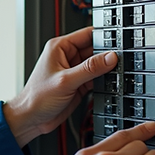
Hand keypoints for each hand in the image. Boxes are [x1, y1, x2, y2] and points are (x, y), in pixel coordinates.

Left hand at [3, 27, 116, 146]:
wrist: (32, 119)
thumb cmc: (37, 97)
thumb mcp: (65, 80)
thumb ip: (89, 68)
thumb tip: (109, 57)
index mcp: (59, 48)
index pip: (86, 34)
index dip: (103, 36)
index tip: (119, 40)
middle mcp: (67, 57)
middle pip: (95, 49)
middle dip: (108, 54)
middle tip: (123, 59)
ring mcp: (74, 71)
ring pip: (97, 65)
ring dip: (107, 69)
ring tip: (119, 71)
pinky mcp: (79, 84)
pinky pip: (96, 78)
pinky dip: (104, 80)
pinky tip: (111, 82)